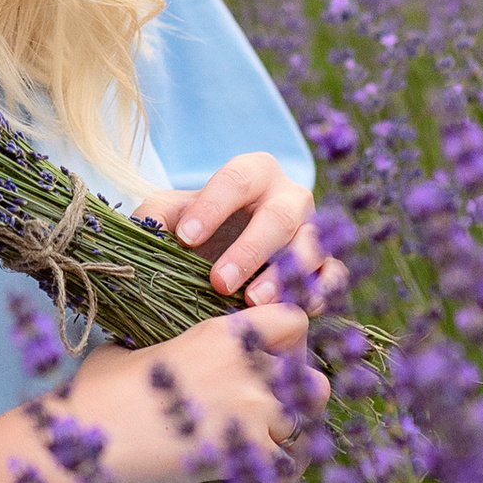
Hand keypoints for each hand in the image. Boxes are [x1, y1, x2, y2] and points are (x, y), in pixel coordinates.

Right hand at [62, 306, 326, 482]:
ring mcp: (250, 412)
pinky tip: (254, 474)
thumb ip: (156, 344)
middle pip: (313, 380)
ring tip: (259, 448)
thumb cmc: (96, 394)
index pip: (296, 321)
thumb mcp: (126, 350)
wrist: (83, 442)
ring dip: (287, 440)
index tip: (274, 361)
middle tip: (272, 413)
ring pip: (305, 426)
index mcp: (222, 334)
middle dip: (299, 399)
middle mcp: (246, 368)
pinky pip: (290, 466)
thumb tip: (143, 346)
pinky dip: (277, 474)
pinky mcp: (245, 455)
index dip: (292, 342)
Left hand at [162, 152, 345, 310]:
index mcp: (253, 173)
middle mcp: (289, 196)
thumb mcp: (169, 216)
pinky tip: (293, 309)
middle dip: (250, 250)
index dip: (212, 206)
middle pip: (279, 216)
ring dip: (283, 275)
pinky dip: (318, 291)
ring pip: (310, 246)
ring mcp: (312, 230)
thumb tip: (149, 229)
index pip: (237, 179)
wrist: (222, 262)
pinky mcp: (326, 264)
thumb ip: (155, 215)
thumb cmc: (196, 230)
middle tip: (219, 282)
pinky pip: (333, 275)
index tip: (184, 239)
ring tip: (253, 302)